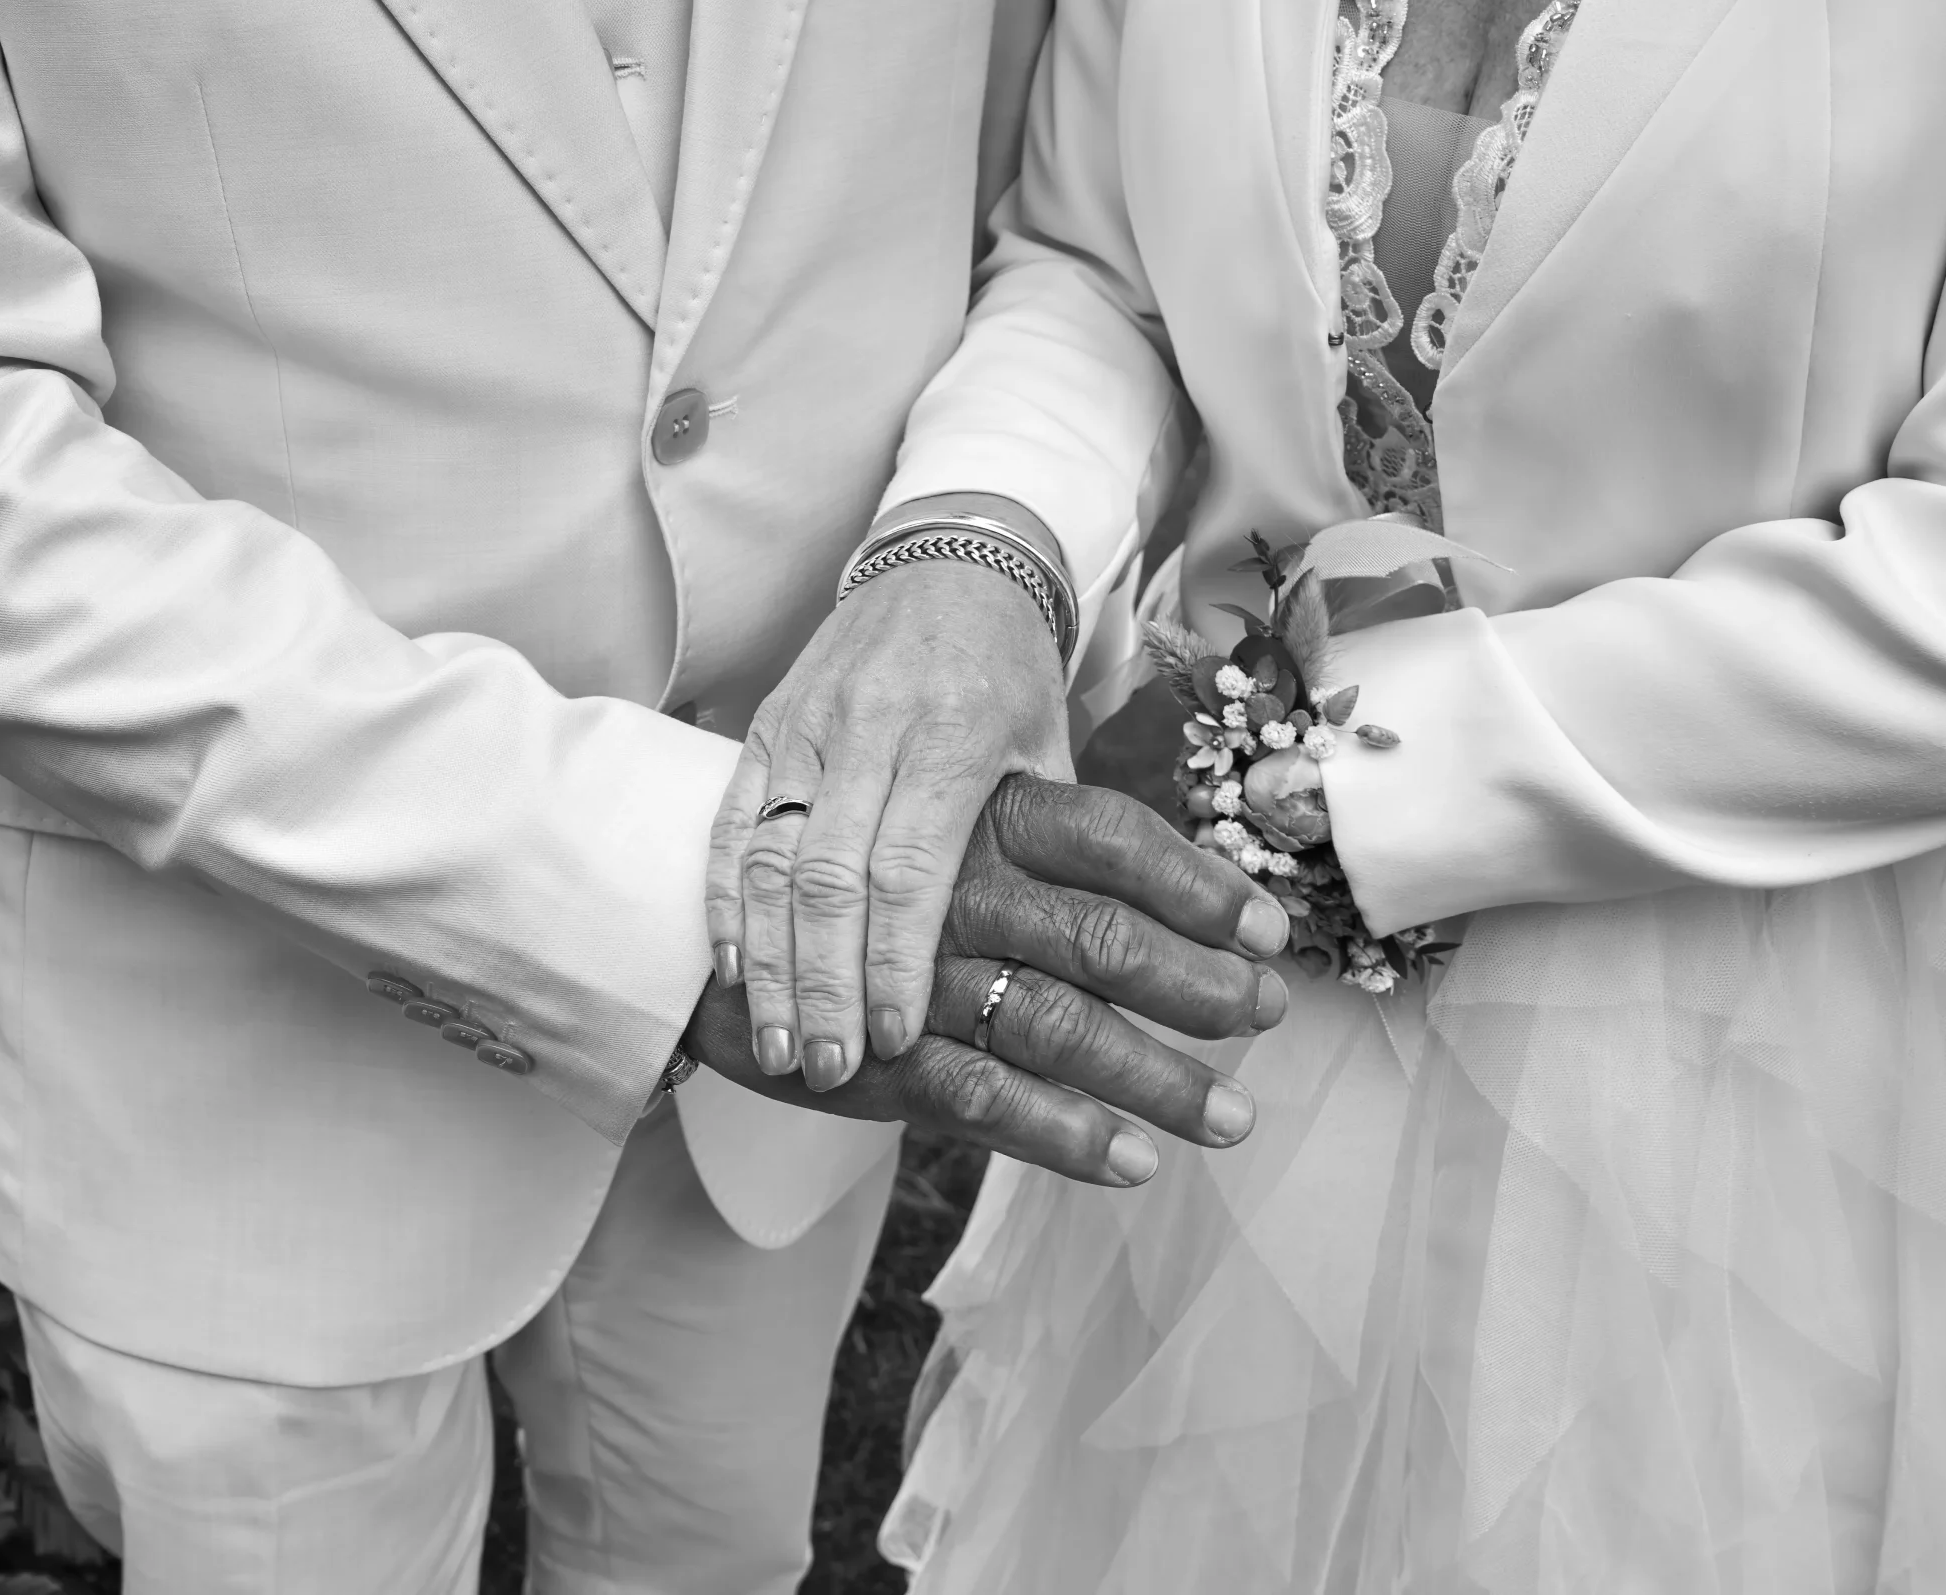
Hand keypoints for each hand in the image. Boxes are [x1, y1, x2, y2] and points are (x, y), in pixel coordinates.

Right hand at [685, 776, 1290, 1183]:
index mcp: (971, 800)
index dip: (1196, 886)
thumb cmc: (843, 839)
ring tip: (1225, 1119)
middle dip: (1194, 986)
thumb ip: (1046, 824)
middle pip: (1096, 934)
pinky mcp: (866, 1043)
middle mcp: (944, 874)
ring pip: (1046, 1023)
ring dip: (1146, 1078)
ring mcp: (904, 965)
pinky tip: (1127, 1159)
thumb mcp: (950, 786)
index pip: (1109, 836)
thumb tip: (1168, 879)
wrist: (671, 874)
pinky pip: (970, 1093)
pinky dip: (1054, 1133)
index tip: (1273, 933)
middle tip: (1268, 1021)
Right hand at [708, 498, 1071, 1090]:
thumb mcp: (1051, 747)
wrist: (947, 560)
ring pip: (768, 860)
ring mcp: (807, 728)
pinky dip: (726, 902)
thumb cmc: (1011, 670)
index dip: (893, 961)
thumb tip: (1103, 960)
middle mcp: (867, 730)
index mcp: (950, 735)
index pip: (908, 868)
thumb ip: (1055, 844)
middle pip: (827, 878)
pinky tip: (730, 971)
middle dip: (822, 985)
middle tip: (826, 1069)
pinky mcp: (767, 727)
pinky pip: (731, 825)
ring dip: (769, 963)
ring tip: (775, 1047)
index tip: (890, 1042)